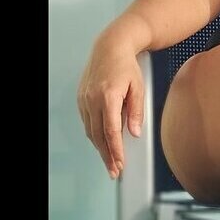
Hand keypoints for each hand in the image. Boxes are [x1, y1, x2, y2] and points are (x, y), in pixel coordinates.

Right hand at [76, 40, 144, 179]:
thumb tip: (134, 134)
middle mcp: (92, 99)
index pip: (110, 130)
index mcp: (107, 97)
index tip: (120, 164)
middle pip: (98, 135)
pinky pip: (87, 122)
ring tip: (110, 162)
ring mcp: (84, 99)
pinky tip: (103, 143)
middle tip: (115, 172)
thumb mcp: (138, 88)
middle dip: (107, 155)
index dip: (115, 150)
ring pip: (90, 130)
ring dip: (100, 148)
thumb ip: (136, 112)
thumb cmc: (127, 67)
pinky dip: (95, 135)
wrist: (110, 47)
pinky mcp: (81, 98)